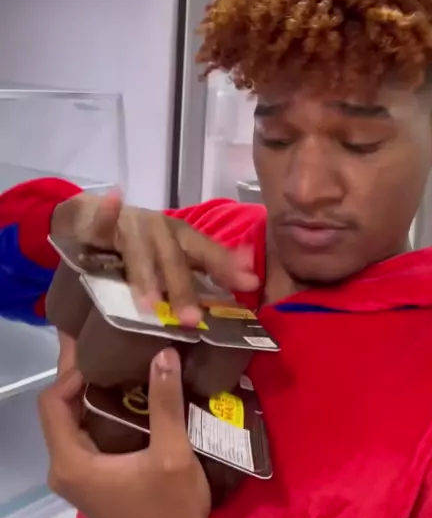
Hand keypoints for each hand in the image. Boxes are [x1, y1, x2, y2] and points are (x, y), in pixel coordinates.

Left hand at [39, 348, 225, 517]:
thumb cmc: (173, 509)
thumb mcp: (173, 453)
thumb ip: (165, 402)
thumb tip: (162, 351)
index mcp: (71, 463)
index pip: (52, 402)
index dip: (72, 371)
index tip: (106, 350)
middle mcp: (64, 469)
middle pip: (59, 408)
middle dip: (80, 373)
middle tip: (105, 338)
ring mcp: (77, 476)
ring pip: (72, 420)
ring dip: (91, 390)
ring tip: (118, 357)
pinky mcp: (92, 480)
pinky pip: (85, 434)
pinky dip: (99, 409)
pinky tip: (126, 391)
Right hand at [50, 191, 258, 323]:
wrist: (94, 216)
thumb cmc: (141, 243)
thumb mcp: (170, 257)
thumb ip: (197, 274)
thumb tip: (238, 291)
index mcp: (181, 238)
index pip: (208, 252)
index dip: (227, 266)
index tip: (250, 282)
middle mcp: (161, 228)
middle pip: (175, 257)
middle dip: (183, 288)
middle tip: (191, 319)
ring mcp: (132, 224)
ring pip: (140, 251)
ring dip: (146, 275)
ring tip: (150, 304)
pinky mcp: (101, 220)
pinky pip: (103, 218)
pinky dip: (107, 210)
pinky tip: (114, 198)